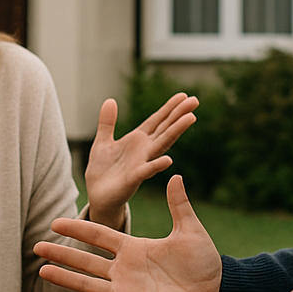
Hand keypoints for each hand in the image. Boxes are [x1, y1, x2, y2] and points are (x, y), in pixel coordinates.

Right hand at [34, 175, 220, 291]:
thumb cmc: (206, 264)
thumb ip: (179, 205)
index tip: (54, 222)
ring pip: (89, 285)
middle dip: (62, 253)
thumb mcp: (190, 230)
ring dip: (66, 278)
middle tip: (36, 247)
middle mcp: (125, 270)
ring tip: (43, 270)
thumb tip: (175, 174)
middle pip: (86, 260)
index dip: (78, 229)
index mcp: (135, 249)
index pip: (100, 237)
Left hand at [83, 94, 198, 227]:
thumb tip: (111, 100)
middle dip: (179, 115)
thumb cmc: (103, 170)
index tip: (184, 95)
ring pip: (161, 145)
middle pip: (164, 129)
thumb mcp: (103, 141)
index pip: (156, 121)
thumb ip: (108, 122)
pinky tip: (168, 160)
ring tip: (190, 118)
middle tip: (195, 100)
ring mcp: (141, 164)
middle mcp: (144, 150)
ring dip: (175, 131)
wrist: (97, 196)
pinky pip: (146, 171)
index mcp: (137, 140)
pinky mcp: (133, 179)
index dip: (169, 108)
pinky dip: (156, 165)